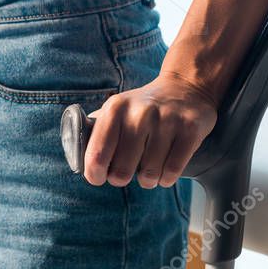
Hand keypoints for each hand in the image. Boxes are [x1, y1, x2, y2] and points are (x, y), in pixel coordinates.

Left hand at [83, 72, 217, 188]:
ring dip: (147, 180)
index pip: (97, 154)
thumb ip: (97, 131)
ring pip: (149, 174)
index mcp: (115, 109)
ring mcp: (167, 121)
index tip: (97, 178)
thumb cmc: (142, 108)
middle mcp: (140, 113)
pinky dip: (166, 178)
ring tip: (148, 171)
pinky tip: (164, 171)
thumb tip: (77, 158)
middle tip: (124, 174)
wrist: (184, 88)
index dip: (94, 174)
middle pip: (122, 171)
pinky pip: (173, 171)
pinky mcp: (190, 129)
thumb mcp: (115, 110)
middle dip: (120, 179)